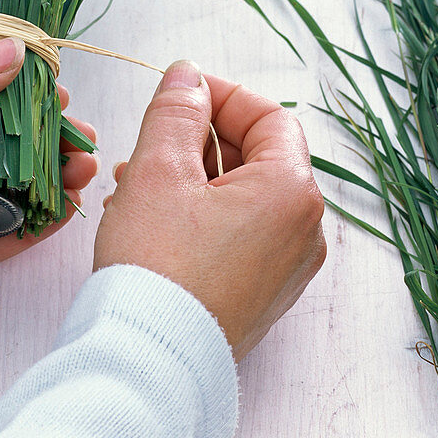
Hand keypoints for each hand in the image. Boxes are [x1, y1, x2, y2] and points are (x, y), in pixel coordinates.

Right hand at [94, 60, 325, 355]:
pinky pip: (237, 234)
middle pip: (256, 156)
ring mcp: (285, 270)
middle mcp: (303, 232)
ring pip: (241, 196)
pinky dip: (199, 214)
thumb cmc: (157, 267)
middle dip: (197, 139)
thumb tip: (187, 74)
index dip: (221, 95)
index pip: (269, 116)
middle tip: (148, 142)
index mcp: (292, 193)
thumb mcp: (159, 169)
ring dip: (191, 176)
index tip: (177, 93)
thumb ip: (176, 111)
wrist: (150, 363)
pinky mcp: (260, 296)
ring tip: (134, 183)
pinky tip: (150, 218)